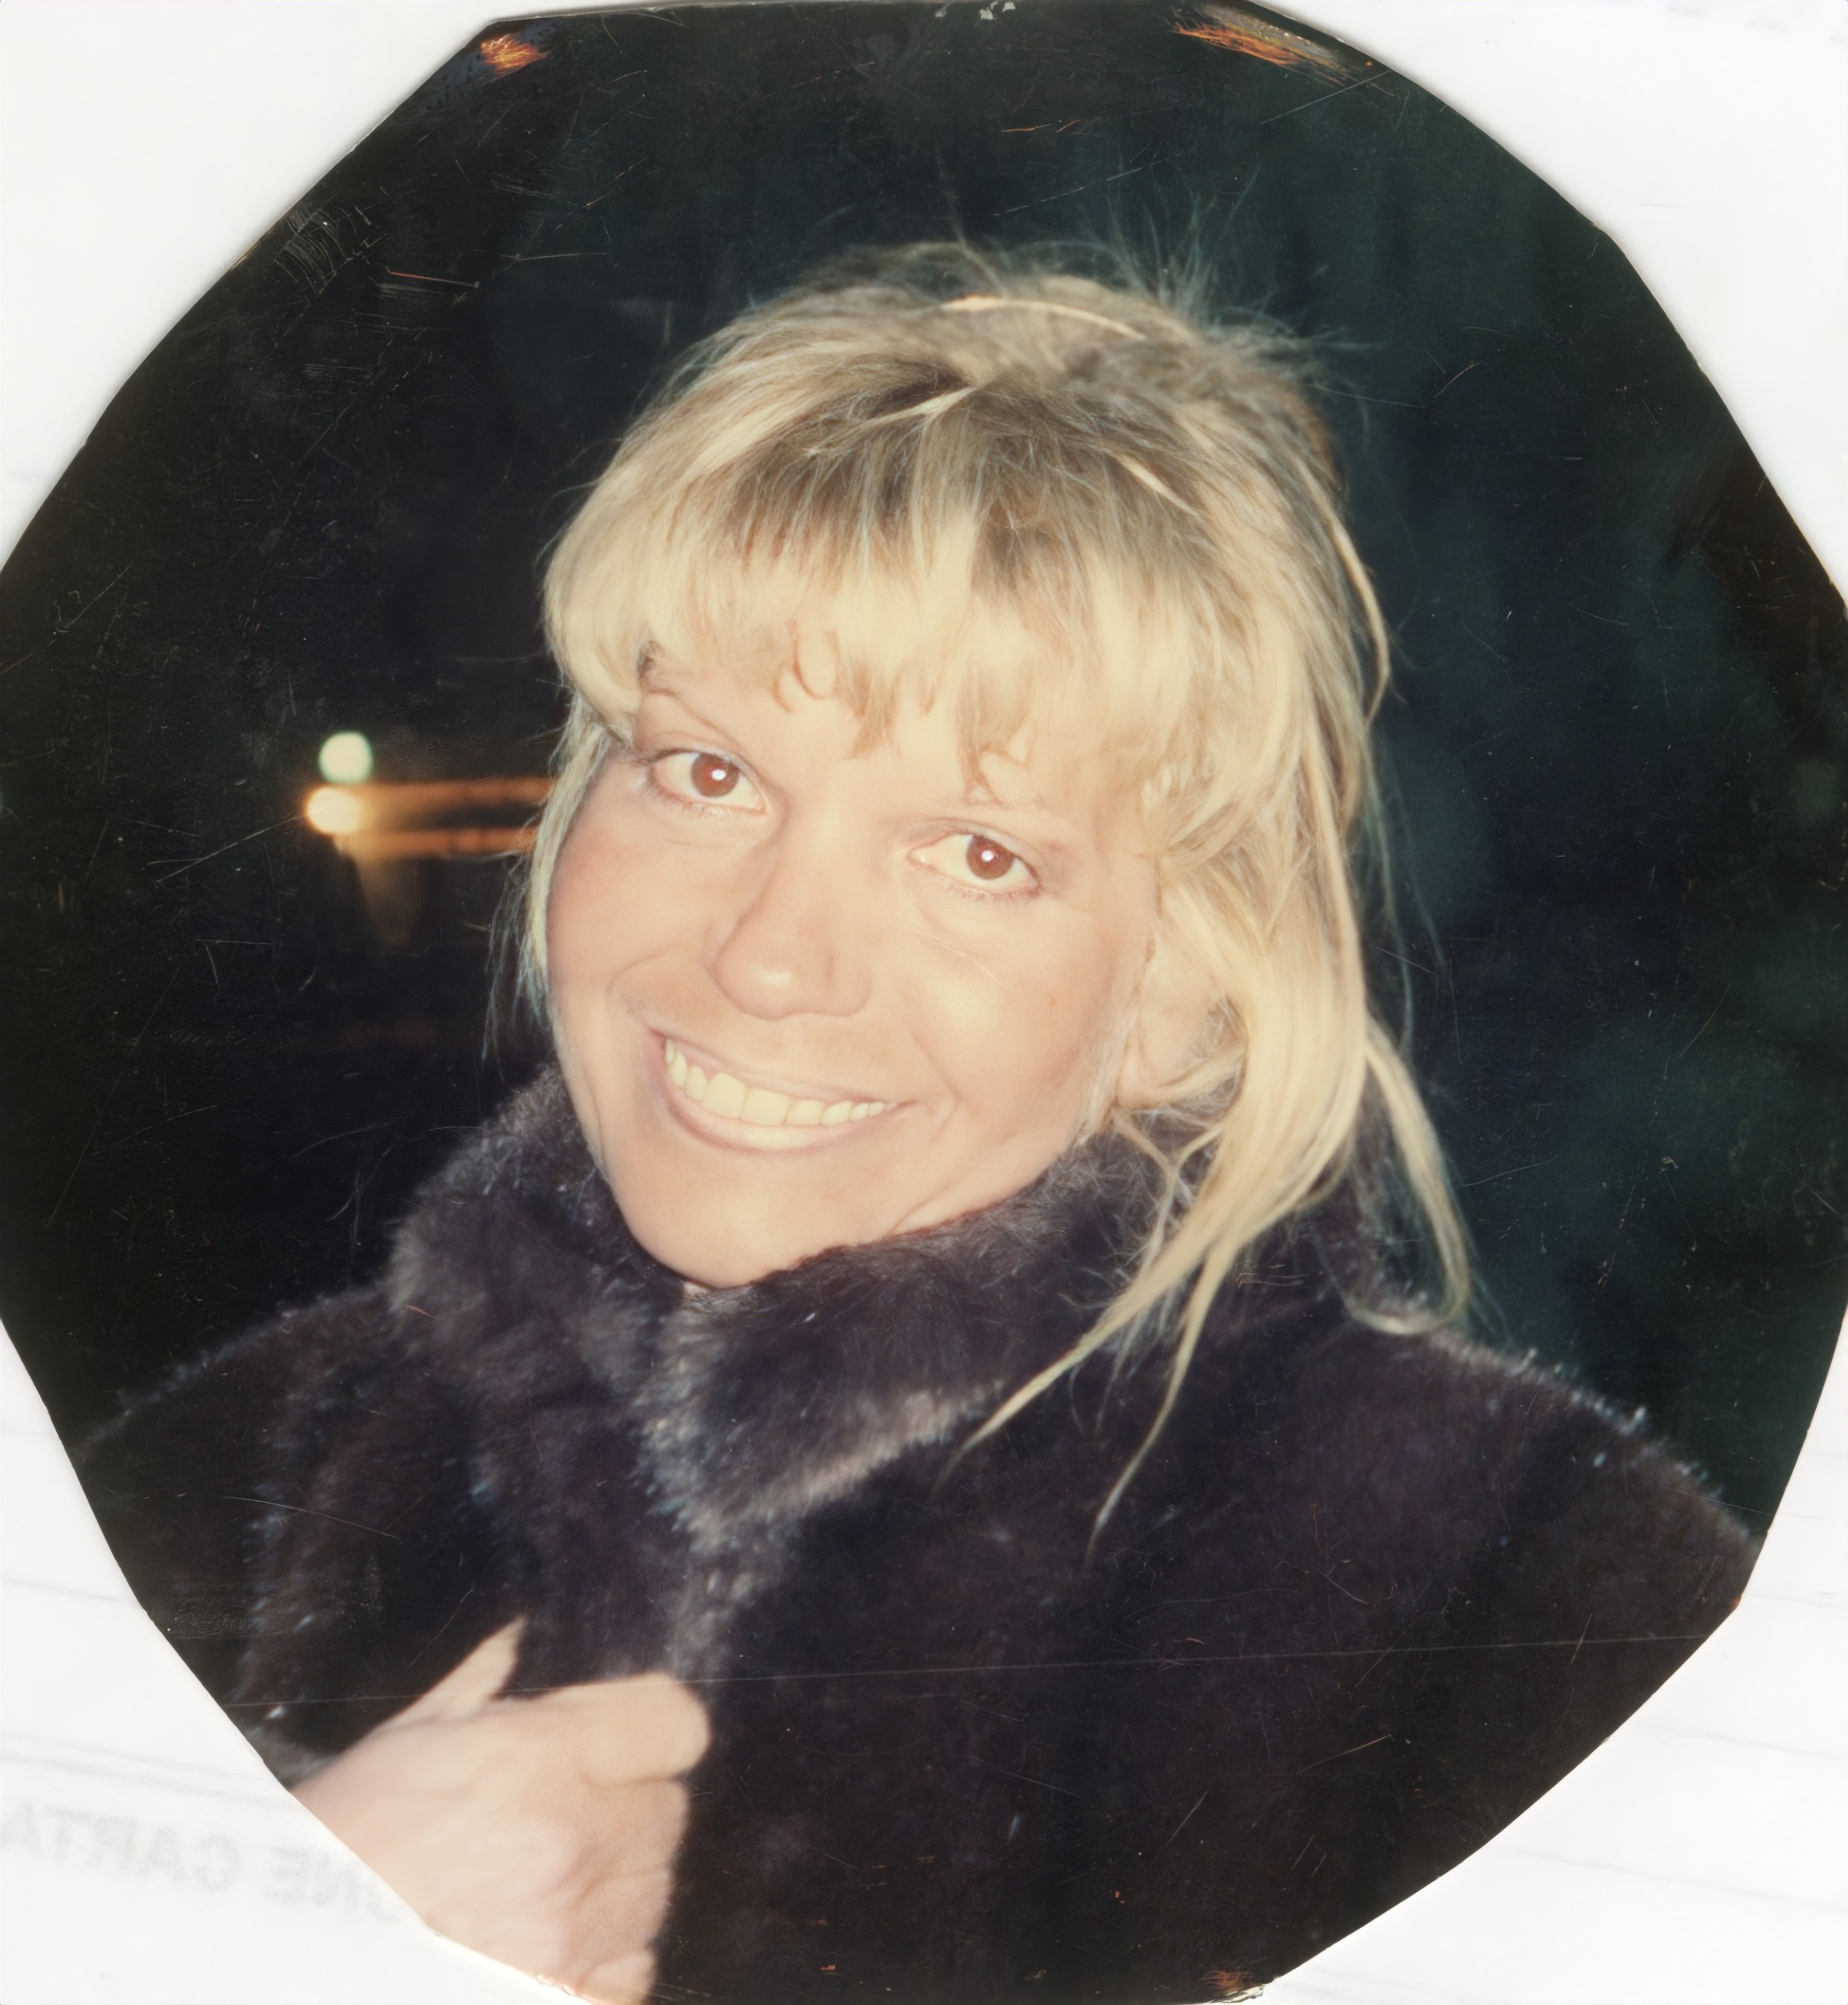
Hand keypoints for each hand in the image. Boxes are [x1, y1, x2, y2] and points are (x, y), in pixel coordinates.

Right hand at [293, 1625, 709, 2002]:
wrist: (289, 1948)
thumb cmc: (339, 1843)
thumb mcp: (405, 1742)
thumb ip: (480, 1687)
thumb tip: (520, 1637)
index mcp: (538, 1760)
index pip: (676, 1724)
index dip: (653, 1729)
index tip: (629, 1740)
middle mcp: (569, 1843)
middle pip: (667, 1812)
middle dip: (624, 1809)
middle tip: (560, 1819)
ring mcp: (571, 1934)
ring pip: (654, 1893)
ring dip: (614, 1887)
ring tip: (543, 1887)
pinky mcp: (564, 1998)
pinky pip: (633, 1972)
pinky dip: (603, 1960)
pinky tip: (549, 1945)